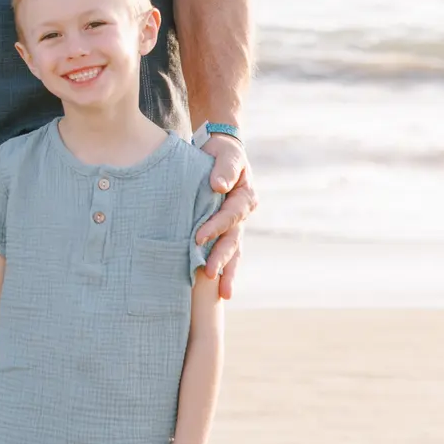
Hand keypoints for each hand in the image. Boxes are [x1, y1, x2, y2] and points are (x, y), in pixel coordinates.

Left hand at [195, 134, 255, 299]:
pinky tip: (218, 288)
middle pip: (233, 239)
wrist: (220, 150)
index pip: (230, 215)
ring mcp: (236, 224)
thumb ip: (225, 168)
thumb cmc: (221, 151)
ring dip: (227, 270)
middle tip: (209, 274)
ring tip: (223, 292)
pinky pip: (226, 250)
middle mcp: (243, 213)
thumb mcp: (226, 153)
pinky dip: (224, 267)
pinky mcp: (225, 229)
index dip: (215, 226)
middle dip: (222, 257)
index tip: (198, 237)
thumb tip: (219, 186)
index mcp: (245, 196)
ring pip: (233, 250)